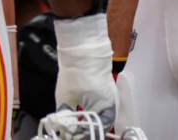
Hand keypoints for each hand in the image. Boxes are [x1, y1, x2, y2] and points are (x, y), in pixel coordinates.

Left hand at [53, 13, 116, 128]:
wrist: (83, 46)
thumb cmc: (77, 70)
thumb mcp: (65, 96)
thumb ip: (66, 115)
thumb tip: (64, 127)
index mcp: (106, 106)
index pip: (99, 129)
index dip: (84, 134)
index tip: (71, 135)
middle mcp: (112, 101)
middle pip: (102, 123)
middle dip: (88, 128)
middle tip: (74, 131)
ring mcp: (110, 93)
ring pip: (102, 114)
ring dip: (91, 119)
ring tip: (76, 122)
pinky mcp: (106, 86)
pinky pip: (102, 104)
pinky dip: (92, 110)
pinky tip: (81, 110)